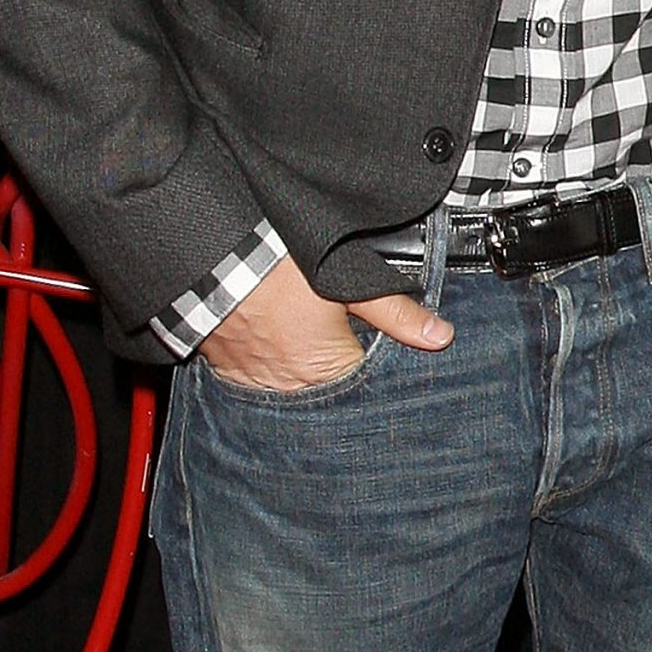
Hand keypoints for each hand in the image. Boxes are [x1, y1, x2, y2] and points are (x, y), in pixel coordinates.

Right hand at [197, 250, 452, 389]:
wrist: (212, 262)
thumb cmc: (276, 270)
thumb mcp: (346, 283)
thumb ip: (394, 311)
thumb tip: (440, 335)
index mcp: (326, 371)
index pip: (367, 384)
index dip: (377, 364)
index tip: (379, 352)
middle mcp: (292, 389)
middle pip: (332, 388)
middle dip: (342, 367)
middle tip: (339, 335)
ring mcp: (259, 384)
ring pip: (297, 386)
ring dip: (304, 368)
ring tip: (306, 337)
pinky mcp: (232, 374)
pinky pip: (261, 380)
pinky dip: (272, 366)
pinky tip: (277, 342)